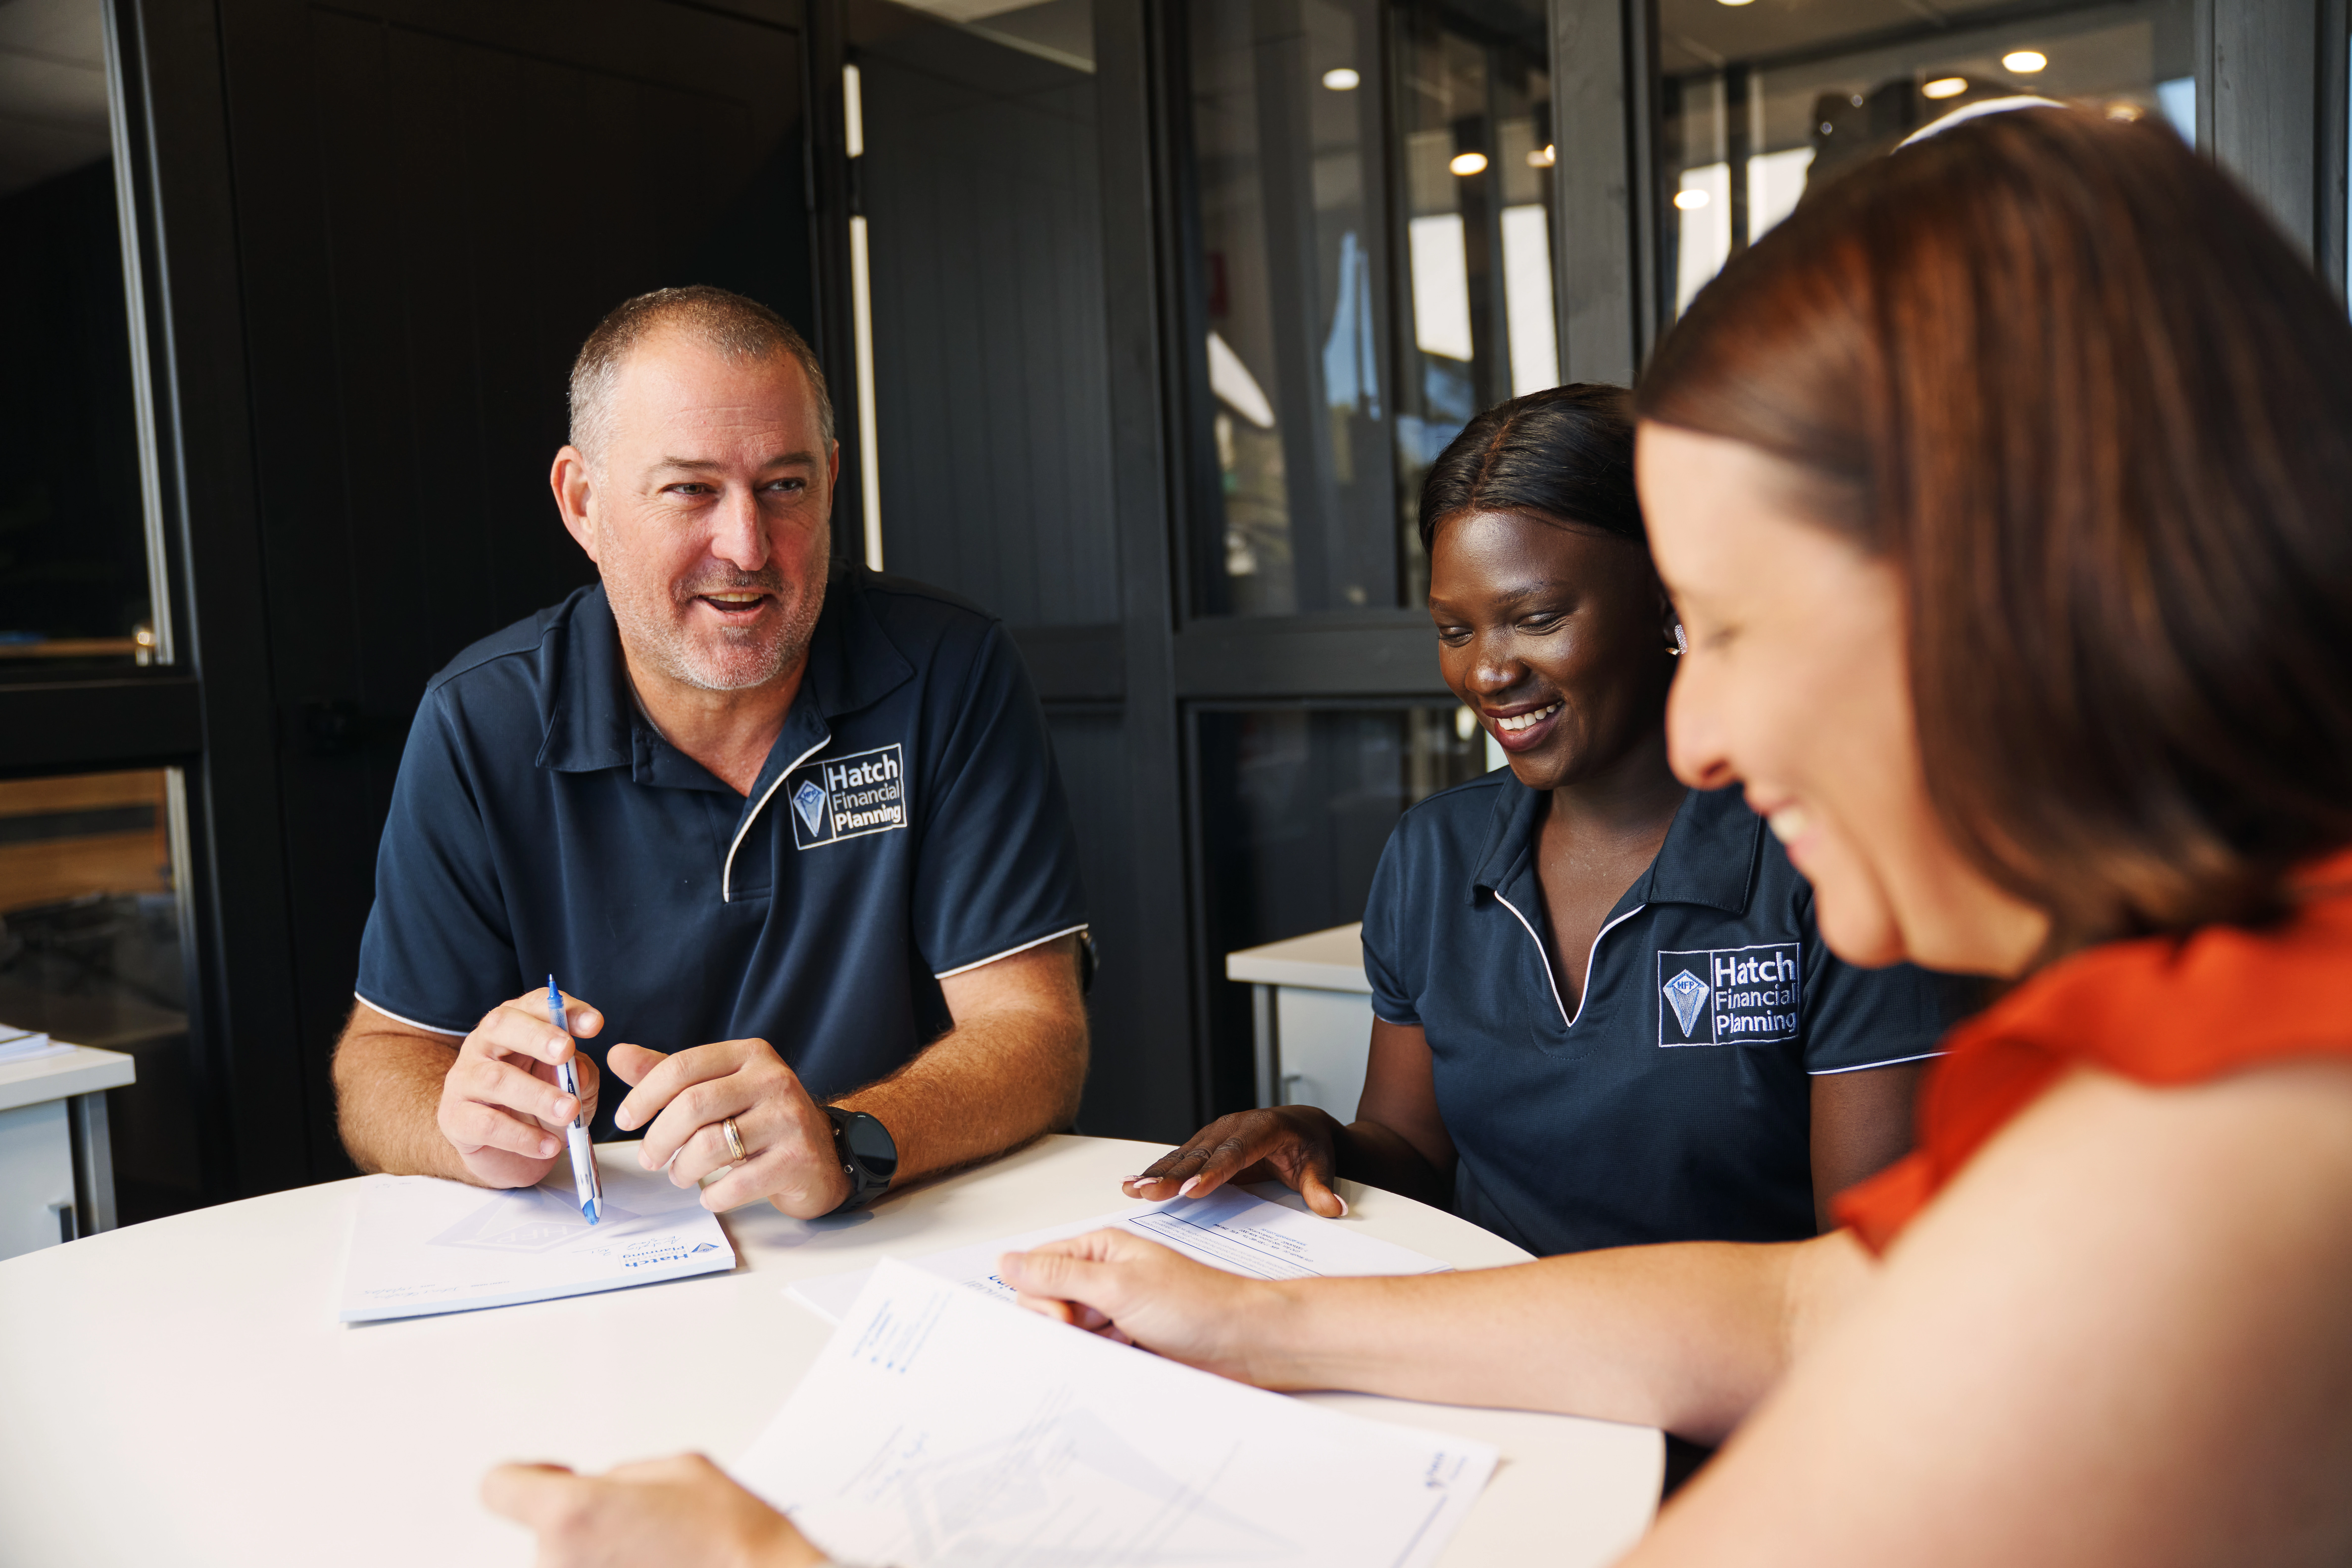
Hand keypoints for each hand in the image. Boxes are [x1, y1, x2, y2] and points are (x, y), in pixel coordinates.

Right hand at [437, 988, 602, 1189]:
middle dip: (537, 1036)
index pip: (533, 1005)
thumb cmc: (539, 1107)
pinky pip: (487, 1124)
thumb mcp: (570, 1085)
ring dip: (538, 1095)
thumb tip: (579, 1073)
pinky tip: (549, 1145)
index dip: (562, 1010)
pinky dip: (522, 1137)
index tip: (595, 1024)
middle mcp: (483, 1046)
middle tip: (567, 1051)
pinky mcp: (456, 1119)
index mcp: (513, 1027)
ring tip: (569, 1112)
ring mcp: (464, 1081)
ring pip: (496, 1079)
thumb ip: (580, 1074)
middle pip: (502, 1026)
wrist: (504, 1152)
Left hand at [481, 1453, 825, 1567]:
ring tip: (663, 1560)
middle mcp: (559, 1565)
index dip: (526, 1477)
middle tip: (646, 1532)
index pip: (500, 1487)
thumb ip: (625, 1477)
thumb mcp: (683, 1471)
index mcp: (572, 1514)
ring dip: (606, 1559)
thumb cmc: (733, 1545)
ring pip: (575, 1563)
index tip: (549, 1478)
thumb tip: (606, 1491)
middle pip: (552, 1532)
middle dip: (591, 1526)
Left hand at [608, 1038, 851, 1217]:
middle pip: (694, 1105)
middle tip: (649, 1158)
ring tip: (681, 1175)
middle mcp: (773, 1080)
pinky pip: (738, 1183)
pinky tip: (711, 1195)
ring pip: (712, 1145)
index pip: (683, 1066)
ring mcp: (789, 1119)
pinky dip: (714, 1196)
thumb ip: (671, 1074)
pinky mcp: (797, 1159)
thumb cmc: (761, 1120)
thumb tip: (618, 1055)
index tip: (626, 1119)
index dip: (645, 1094)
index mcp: (750, 1055)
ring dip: (683, 1169)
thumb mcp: (720, 1087)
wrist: (823, 1155)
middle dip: (659, 1138)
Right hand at [1000, 1229, 1291, 1385]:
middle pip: (1046, 1304)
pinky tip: (1129, 1356)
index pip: (1035, 1269)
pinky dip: (1103, 1360)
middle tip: (1098, 1330)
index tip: (1065, 1317)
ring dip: (1088, 1345)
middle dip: (1064, 1324)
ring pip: (1069, 1334)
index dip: (1039, 1298)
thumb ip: (1059, 1275)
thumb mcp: (1119, 1285)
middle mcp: (1103, 1278)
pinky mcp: (1127, 1342)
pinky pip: (1093, 1354)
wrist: (1247, 1343)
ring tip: (1125, 1341)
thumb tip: (1007, 1261)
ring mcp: (1115, 1312)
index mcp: (1098, 1251)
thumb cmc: (1199, 1304)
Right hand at [1121, 1107, 1348, 1217]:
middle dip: (1172, 1173)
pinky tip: (1135, 1182)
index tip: (1191, 1190)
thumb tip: (1333, 1207)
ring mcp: (1216, 1133)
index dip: (1212, 1172)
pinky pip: (1180, 1157)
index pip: (1236, 1152)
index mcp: (1263, 1128)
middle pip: (1201, 1153)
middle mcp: (1234, 1126)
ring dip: (1157, 1172)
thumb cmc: (1310, 1146)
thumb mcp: (1321, 1165)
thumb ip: (1321, 1187)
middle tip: (1148, 1191)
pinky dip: (1157, 1169)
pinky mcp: (1206, 1144)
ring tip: (1132, 1187)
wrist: (1304, 1126)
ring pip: (1184, 1154)